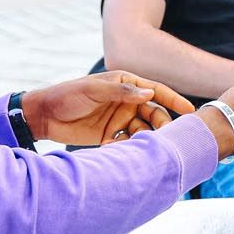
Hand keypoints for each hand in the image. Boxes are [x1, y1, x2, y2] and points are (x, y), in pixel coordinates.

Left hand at [23, 72, 193, 146]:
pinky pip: (127, 142)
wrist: (44, 116)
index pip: (156, 91)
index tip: (190, 111)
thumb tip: (149, 94)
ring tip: (143, 146)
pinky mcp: (111, 136)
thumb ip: (121, 92)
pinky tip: (118, 149)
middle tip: (164, 137)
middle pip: (154, 113)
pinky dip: (128, 147)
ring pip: (143, 130)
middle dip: (162, 124)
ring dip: (146, 138)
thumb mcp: (93, 89)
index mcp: (127, 85)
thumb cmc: (68, 95)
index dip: (174, 100)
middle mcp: (127, 102)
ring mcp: (120, 119)